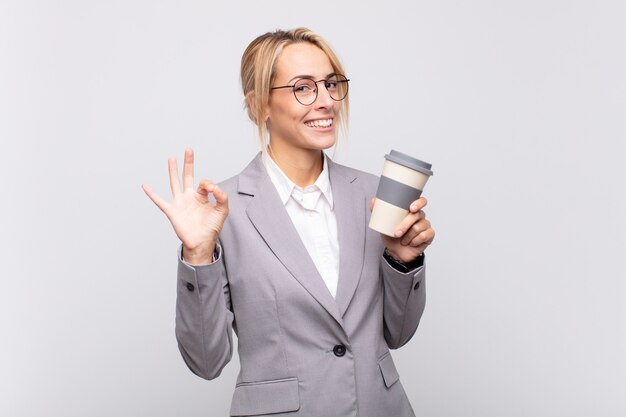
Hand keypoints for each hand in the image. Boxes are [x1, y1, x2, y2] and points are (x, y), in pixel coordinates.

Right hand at [142, 148, 228, 263]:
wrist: (202, 242)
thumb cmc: (211, 227)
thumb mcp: (222, 210)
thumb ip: (222, 197)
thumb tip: (215, 186)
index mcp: (201, 196)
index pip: (204, 183)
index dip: (209, 184)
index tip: (213, 190)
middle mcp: (189, 197)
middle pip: (187, 176)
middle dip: (188, 163)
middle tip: (188, 150)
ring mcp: (180, 203)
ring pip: (175, 183)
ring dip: (173, 171)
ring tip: (171, 158)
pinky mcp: (172, 211)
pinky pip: (159, 201)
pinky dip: (152, 194)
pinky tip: (145, 185)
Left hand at [370, 197, 434, 263]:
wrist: (396, 252)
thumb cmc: (391, 235)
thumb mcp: (383, 224)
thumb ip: (378, 211)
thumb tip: (373, 200)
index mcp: (411, 210)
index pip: (421, 201)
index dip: (419, 203)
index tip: (411, 208)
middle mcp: (420, 216)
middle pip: (417, 215)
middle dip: (405, 225)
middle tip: (397, 233)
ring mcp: (426, 225)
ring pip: (418, 227)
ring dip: (408, 236)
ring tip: (402, 240)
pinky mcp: (429, 235)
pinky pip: (424, 236)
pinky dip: (415, 241)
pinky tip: (411, 243)